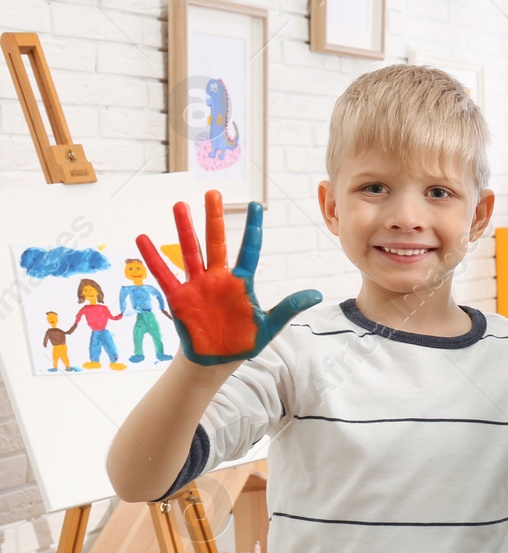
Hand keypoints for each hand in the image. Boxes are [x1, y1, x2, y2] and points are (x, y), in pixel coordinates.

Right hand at [136, 192, 321, 364]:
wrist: (216, 360)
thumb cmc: (243, 340)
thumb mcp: (269, 324)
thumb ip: (289, 307)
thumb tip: (317, 294)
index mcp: (241, 282)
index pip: (249, 248)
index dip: (252, 227)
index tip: (254, 204)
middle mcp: (218, 278)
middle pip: (216, 242)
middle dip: (214, 218)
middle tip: (212, 192)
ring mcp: (197, 285)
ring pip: (190, 251)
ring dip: (184, 229)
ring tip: (180, 205)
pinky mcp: (179, 298)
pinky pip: (164, 275)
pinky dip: (153, 258)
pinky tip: (143, 239)